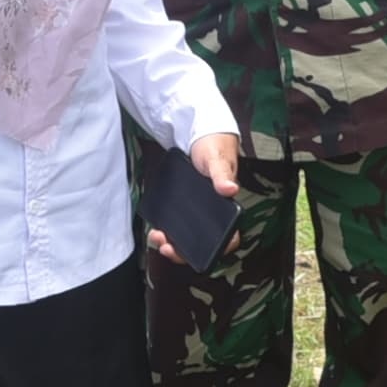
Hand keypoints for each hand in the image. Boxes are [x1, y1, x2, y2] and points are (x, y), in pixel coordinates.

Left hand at [145, 133, 243, 266]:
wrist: (199, 133)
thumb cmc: (215, 146)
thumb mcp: (218, 159)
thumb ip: (223, 174)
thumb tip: (230, 189)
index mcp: (228, 207)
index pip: (229, 238)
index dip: (219, 250)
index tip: (202, 253)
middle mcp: (213, 214)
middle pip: (203, 243)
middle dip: (184, 252)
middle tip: (167, 247)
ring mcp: (197, 212)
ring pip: (187, 238)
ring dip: (172, 244)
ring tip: (158, 237)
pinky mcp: (183, 207)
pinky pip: (176, 225)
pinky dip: (166, 230)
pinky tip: (156, 228)